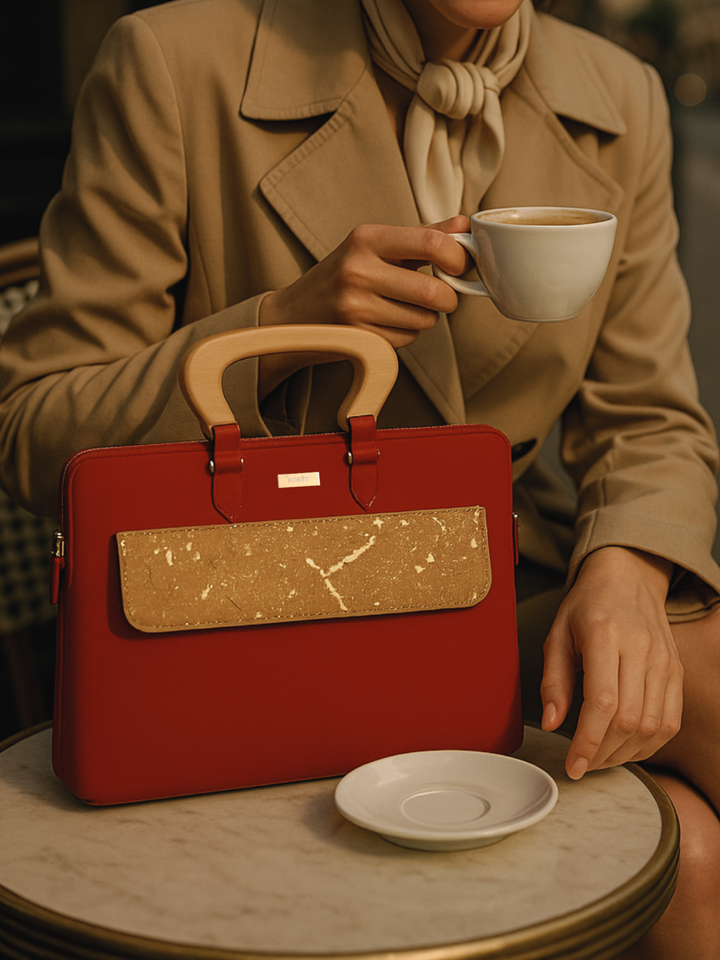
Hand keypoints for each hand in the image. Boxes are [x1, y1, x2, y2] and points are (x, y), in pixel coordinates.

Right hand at [257, 217, 469, 397]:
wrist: (293, 315)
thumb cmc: (342, 275)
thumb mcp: (375, 246)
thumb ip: (423, 237)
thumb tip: (465, 225)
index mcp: (366, 238)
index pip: (432, 244)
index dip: (458, 259)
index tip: (461, 266)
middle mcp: (358, 270)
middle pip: (433, 292)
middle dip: (448, 299)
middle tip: (441, 297)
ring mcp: (355, 306)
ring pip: (423, 320)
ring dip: (425, 318)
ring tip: (403, 308)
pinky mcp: (357, 337)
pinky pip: (406, 340)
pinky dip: (406, 335)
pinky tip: (386, 324)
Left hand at [540, 546, 683, 778]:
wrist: (628, 577)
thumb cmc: (587, 605)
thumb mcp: (557, 634)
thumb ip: (554, 680)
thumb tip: (551, 723)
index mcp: (605, 636)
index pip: (602, 703)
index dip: (587, 742)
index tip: (573, 765)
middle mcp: (641, 649)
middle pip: (628, 720)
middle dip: (602, 754)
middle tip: (582, 764)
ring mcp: (664, 661)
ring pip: (652, 726)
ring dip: (625, 754)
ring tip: (600, 758)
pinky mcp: (676, 671)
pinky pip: (671, 721)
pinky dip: (649, 744)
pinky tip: (627, 748)